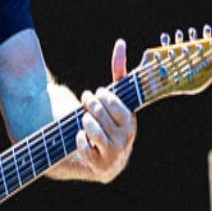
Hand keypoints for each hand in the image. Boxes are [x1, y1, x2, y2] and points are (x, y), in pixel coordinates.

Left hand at [75, 38, 136, 182]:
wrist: (103, 160)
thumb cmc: (109, 122)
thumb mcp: (116, 99)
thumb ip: (119, 71)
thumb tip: (120, 43)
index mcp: (132, 123)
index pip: (115, 103)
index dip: (102, 96)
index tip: (97, 93)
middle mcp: (126, 140)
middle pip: (99, 113)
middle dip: (89, 104)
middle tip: (86, 100)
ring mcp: (113, 155)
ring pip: (90, 128)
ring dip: (84, 121)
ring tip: (85, 119)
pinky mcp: (99, 167)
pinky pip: (82, 145)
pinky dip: (79, 139)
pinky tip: (83, 138)